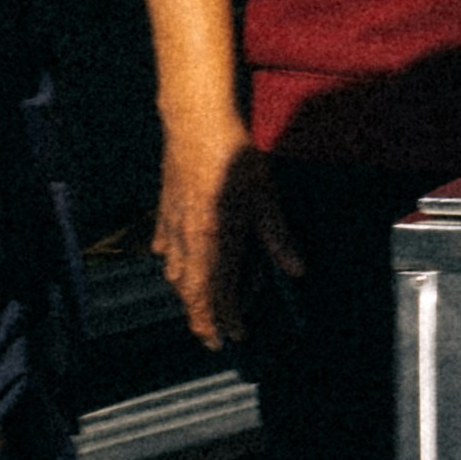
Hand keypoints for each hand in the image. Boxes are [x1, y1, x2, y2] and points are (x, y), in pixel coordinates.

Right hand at [155, 121, 291, 358]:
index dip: (222, 319)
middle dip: (200, 317)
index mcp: (215, 241)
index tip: (231, 337)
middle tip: (211, 334)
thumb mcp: (264, 198)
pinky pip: (165, 246)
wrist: (195, 123)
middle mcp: (189, 239)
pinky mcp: (164, 210)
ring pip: (175, 273)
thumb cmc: (233, 157)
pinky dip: (173, 261)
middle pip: (189, 292)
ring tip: (200, 302)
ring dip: (187, 293)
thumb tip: (296, 269)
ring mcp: (173, 225)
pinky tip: (176, 261)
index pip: (215, 294)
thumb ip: (277, 238)